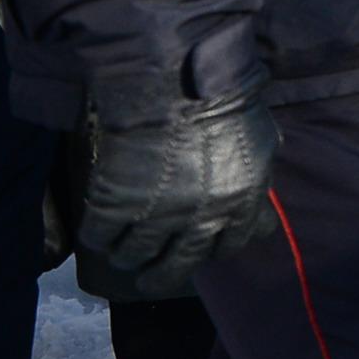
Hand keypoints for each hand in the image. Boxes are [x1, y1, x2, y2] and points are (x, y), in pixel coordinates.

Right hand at [80, 89, 278, 297]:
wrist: (177, 83)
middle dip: (159, 276)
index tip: (197, 249)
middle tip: (148, 275)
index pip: (228, 249)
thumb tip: (260, 211)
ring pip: (132, 257)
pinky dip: (96, 234)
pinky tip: (99, 225)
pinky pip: (98, 237)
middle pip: (174, 270)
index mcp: (242, 204)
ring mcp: (156, 216)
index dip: (210, 250)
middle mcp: (200, 220)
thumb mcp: (262, 143)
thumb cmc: (226, 101)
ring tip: (121, 245)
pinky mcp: (116, 205)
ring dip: (126, 253)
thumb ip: (258, 180)